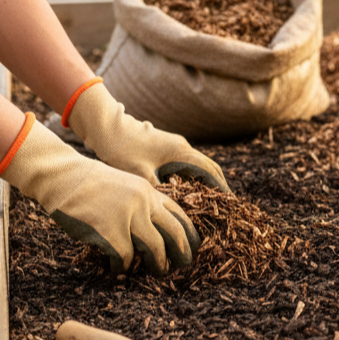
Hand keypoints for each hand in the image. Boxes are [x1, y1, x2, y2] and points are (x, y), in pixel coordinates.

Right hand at [0, 115, 199, 274]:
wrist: (63, 176)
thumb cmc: (92, 186)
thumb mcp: (127, 187)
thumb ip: (144, 205)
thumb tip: (159, 234)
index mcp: (150, 192)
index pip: (180, 215)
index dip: (189, 234)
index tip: (194, 247)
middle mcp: (144, 203)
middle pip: (175, 233)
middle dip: (183, 252)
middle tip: (184, 265)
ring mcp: (128, 216)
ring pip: (155, 248)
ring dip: (158, 264)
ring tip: (158, 271)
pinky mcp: (109, 230)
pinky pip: (125, 257)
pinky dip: (123, 266)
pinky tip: (117, 268)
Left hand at [66, 81, 230, 192]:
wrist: (108, 128)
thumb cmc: (123, 151)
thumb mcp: (140, 175)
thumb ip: (159, 192)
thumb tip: (173, 211)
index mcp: (181, 152)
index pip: (210, 171)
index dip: (221, 187)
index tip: (230, 202)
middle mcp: (183, 146)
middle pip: (210, 166)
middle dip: (219, 183)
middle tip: (225, 202)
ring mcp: (176, 144)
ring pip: (200, 163)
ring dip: (208, 178)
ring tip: (211, 197)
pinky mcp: (168, 146)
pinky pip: (189, 161)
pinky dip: (196, 174)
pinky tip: (190, 186)